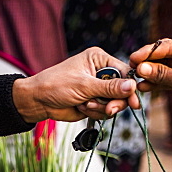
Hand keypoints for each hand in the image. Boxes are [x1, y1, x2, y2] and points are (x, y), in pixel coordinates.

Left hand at [12, 48, 139, 122]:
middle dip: (115, 101)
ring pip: (114, 102)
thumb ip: (109, 88)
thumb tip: (132, 86)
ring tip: (86, 105)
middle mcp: (101, 72)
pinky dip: (95, 112)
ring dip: (101, 107)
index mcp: (99, 59)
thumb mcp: (84, 85)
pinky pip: (105, 110)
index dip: (130, 87)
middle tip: (109, 109)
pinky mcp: (94, 101)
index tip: (133, 102)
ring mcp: (98, 88)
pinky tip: (82, 107)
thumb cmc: (56, 85)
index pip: (124, 72)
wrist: (38, 101)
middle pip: (123, 89)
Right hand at [130, 37, 171, 140]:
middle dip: (148, 63)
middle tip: (131, 68)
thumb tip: (141, 68)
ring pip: (165, 68)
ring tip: (136, 80)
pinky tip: (144, 87)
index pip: (169, 46)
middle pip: (165, 55)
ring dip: (151, 74)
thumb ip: (163, 74)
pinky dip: (157, 83)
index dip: (150, 53)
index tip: (134, 58)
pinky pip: (168, 79)